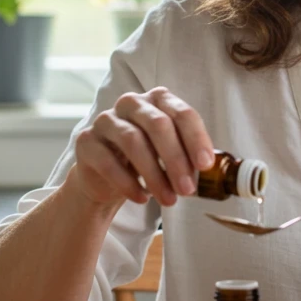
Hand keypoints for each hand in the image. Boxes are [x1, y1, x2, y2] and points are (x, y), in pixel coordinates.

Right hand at [67, 86, 215, 208]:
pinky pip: (107, 160)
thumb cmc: (146, 161)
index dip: (196, 138)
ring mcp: (106, 120)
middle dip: (175, 160)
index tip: (205, 165)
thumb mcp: (171, 155)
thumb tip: (213, 173)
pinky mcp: (86, 141)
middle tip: (187, 190)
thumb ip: (190, 156)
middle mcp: (131, 103)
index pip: (181, 113)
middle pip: (157, 124)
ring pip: (133, 141)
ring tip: (169, 200)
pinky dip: (127, 183)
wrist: (106, 177)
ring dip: (154, 175)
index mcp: (158, 100)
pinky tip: (142, 198)